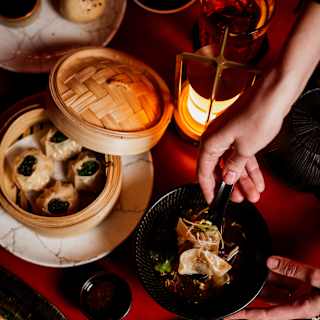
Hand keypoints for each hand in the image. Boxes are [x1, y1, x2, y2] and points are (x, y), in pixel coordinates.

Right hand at [198, 68, 286, 203]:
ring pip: (232, 163)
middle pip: (220, 169)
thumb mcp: (246, 148)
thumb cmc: (258, 114)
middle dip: (231, 186)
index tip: (213, 201)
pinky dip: (249, 167)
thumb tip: (227, 178)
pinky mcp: (240, 133)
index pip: (203, 172)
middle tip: (239, 199)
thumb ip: (234, 166)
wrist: (274, 92)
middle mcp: (216, 139)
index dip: (208, 189)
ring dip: (243, 179)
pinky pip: (241, 154)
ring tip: (253, 194)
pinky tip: (258, 180)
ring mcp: (228, 136)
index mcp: (210, 143)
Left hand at [226, 256, 319, 319]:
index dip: (245, 315)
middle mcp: (298, 305)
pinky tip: (269, 264)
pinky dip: (278, 272)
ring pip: (276, 288)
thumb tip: (269, 262)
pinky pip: (288, 280)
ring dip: (263, 279)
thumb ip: (295, 270)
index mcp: (300, 310)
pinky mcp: (308, 288)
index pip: (265, 314)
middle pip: (268, 301)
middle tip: (234, 289)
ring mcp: (303, 296)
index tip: (229, 315)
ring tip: (247, 271)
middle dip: (251, 294)